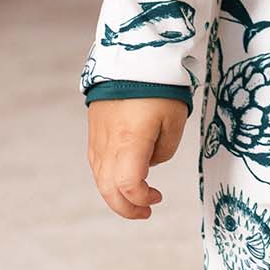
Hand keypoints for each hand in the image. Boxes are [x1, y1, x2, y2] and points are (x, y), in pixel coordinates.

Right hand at [87, 98, 188, 218]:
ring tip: (138, 199)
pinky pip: (98, 164)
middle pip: (108, 190)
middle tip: (146, 212)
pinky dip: (110, 179)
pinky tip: (125, 177)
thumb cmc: (158, 87)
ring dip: (117, 195)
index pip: (127, 185)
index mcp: (129, 142)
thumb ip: (165, 150)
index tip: (158, 197)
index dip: (141, 199)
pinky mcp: (95, 131)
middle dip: (126, 208)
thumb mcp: (174, 121)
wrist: (131, 57)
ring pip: (100, 179)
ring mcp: (97, 138)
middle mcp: (108, 144)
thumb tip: (150, 163)